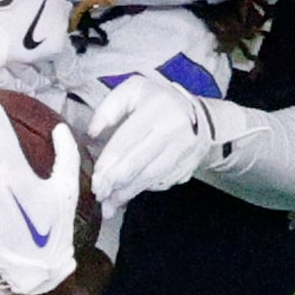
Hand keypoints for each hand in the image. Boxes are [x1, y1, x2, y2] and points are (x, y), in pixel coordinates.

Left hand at [88, 75, 218, 212]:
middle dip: (115, 182)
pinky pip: (161, 182)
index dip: (109, 162)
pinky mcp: (188, 167)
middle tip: (98, 194)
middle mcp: (173, 130)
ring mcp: (184, 151)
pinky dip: (141, 190)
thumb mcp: (132, 90)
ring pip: (150, 178)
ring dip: (126, 193)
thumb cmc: (158, 102)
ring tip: (108, 203)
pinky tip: (126, 196)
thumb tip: (93, 133)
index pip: (127, 139)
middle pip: (138, 163)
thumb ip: (109, 108)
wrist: (201, 115)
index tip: (95, 178)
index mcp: (157, 108)